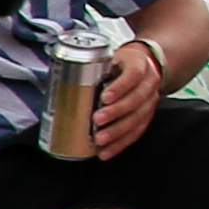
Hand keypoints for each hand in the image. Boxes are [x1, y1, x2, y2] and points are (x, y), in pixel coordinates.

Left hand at [87, 36, 163, 158]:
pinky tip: (107, 151)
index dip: (120, 87)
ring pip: (138, 118)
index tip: (104, 97)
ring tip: (101, 139)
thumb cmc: (121, 63)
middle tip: (97, 119)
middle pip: (137, 99)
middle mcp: (149, 83)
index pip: (134, 75)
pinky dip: (121, 143)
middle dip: (117, 112)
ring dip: (119, 131)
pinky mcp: (147, 116)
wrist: (144, 66)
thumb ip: (94, 68)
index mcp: (139, 65)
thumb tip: (59, 82)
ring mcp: (150, 100)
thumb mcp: (112, 57)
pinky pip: (137, 132)